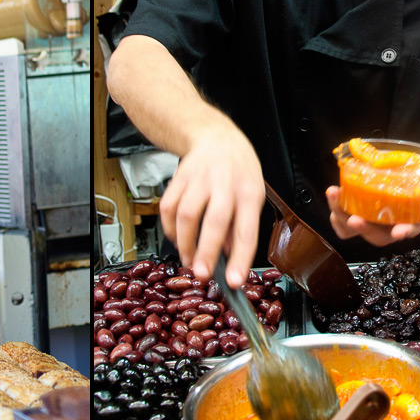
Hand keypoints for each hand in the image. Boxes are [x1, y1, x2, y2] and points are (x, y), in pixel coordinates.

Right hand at [159, 122, 263, 288]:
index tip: (234, 281)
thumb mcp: (251, 195)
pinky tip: (177, 238)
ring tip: (189, 261)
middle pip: (214, 221)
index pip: (246, 230)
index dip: (240, 258)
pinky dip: (169, 229)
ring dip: (185, 243)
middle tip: (201, 275)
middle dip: (206, 252)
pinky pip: (168, 207)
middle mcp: (225, 183)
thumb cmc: (238, 172)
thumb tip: (228, 259)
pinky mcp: (179, 177)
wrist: (216, 137)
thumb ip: (240, 227)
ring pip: (186, 214)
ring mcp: (199, 178)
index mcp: (249, 192)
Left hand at [325, 175, 419, 245]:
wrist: (412, 177)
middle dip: (365, 229)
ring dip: (342, 218)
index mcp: (412, 220)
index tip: (399, 232)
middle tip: (354, 219)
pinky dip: (337, 217)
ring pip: (356, 230)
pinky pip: (345, 225)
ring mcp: (373, 221)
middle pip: (377, 236)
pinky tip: (334, 198)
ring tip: (334, 195)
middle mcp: (390, 225)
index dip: (405, 231)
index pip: (410, 229)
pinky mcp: (359, 214)